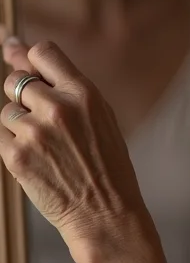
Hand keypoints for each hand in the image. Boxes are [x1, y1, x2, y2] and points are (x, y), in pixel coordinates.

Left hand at [0, 36, 150, 261]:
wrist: (105, 208)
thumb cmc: (105, 160)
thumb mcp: (99, 114)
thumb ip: (66, 86)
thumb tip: (23, 54)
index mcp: (84, 92)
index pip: (44, 53)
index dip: (30, 56)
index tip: (20, 55)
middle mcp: (58, 107)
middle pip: (17, 80)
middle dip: (21, 92)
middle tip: (37, 113)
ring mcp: (34, 132)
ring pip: (7, 111)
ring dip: (18, 123)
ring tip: (45, 143)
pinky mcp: (15, 157)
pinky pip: (1, 137)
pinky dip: (13, 145)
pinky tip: (35, 158)